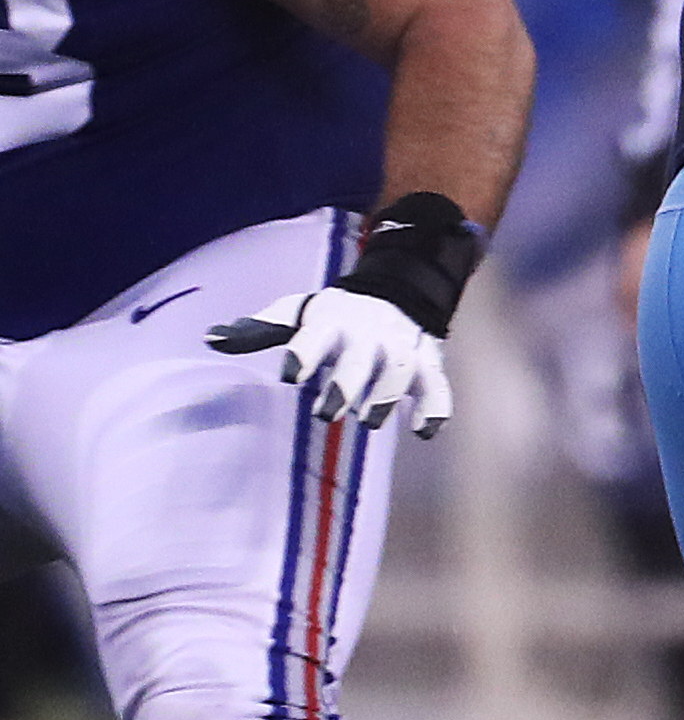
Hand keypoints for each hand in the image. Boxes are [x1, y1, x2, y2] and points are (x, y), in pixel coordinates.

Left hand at [209, 285, 454, 436]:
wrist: (400, 289)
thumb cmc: (336, 314)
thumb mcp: (297, 314)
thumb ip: (258, 330)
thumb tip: (210, 338)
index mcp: (331, 321)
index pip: (315, 335)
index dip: (304, 354)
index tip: (290, 374)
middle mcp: (368, 333)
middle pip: (359, 359)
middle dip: (346, 385)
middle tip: (326, 413)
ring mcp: (400, 346)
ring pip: (398, 370)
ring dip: (386, 396)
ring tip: (370, 420)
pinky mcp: (428, 362)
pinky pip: (436, 384)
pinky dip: (435, 406)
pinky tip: (423, 431)